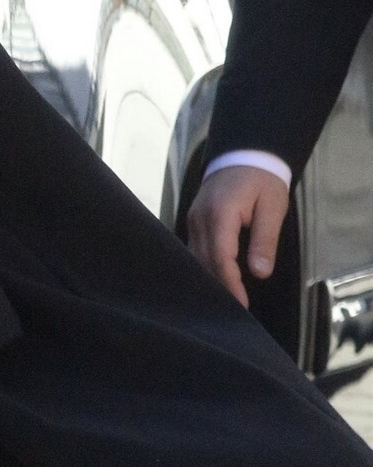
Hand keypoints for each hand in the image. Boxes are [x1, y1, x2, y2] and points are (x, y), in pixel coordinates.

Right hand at [186, 162, 290, 305]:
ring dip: (210, 279)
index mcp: (220, 214)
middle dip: (220, 288)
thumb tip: (260, 272)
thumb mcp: (273, 207)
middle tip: (235, 311)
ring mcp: (193, 220)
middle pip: (204, 262)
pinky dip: (205, 267)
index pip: (221, 257)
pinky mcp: (193, 222)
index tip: (242, 304)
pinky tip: (216, 281)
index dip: (230, 284)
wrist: (244, 155)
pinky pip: (194, 251)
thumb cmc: (262, 180)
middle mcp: (199, 219)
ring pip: (196, 258)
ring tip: (227, 300)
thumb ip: (265, 239)